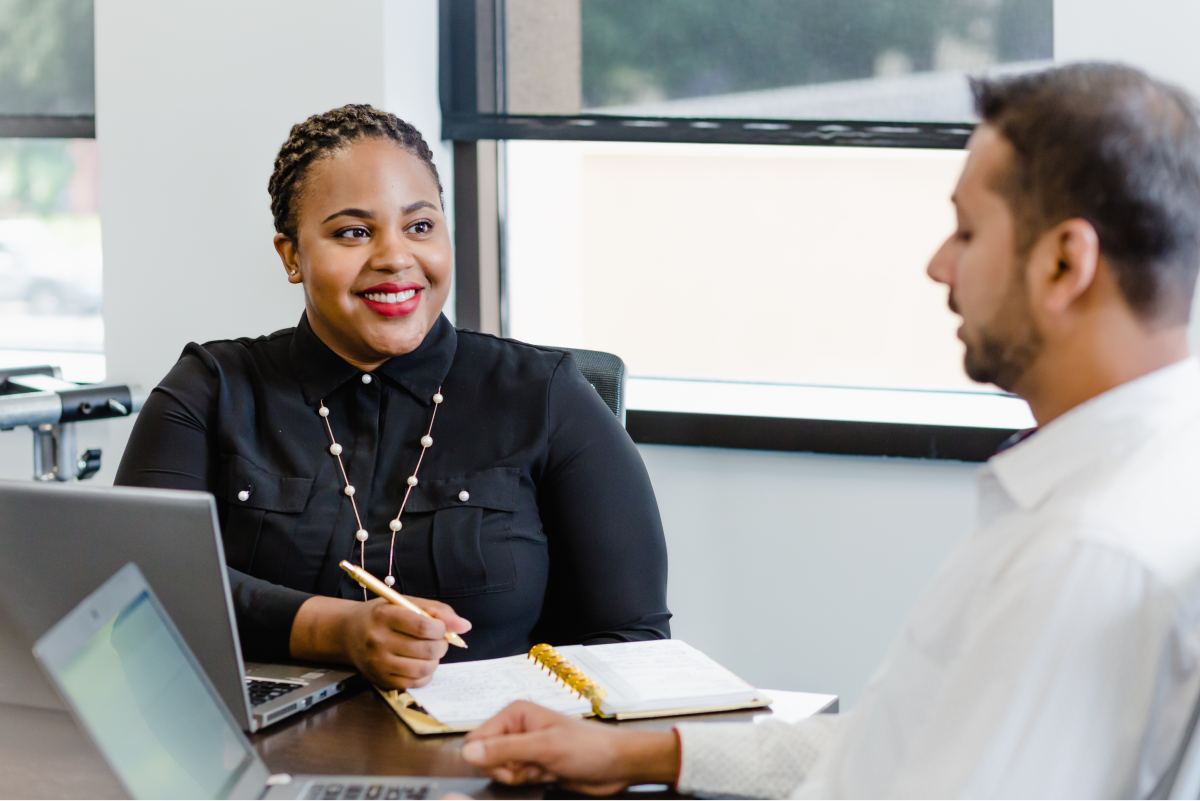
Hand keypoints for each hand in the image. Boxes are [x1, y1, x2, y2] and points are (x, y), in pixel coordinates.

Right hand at [290, 595, 470, 689]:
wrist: (349, 632)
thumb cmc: (382, 615)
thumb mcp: (406, 603)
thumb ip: (438, 611)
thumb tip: (465, 626)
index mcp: (385, 616)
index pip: (425, 626)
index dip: (441, 628)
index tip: (439, 627)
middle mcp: (378, 641)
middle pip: (427, 650)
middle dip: (441, 645)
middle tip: (436, 640)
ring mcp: (378, 663)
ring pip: (424, 668)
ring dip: (435, 660)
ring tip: (428, 651)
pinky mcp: (381, 680)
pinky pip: (415, 683)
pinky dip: (425, 674)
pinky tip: (419, 662)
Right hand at [460, 701, 678, 794]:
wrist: (616, 764)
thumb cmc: (587, 748)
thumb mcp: (544, 747)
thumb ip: (505, 749)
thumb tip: (467, 752)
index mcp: (515, 713)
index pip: (477, 739)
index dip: (488, 758)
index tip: (511, 765)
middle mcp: (516, 727)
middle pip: (485, 756)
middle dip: (505, 769)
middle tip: (531, 766)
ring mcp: (524, 746)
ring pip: (498, 769)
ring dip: (518, 776)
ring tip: (542, 768)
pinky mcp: (532, 763)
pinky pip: (513, 777)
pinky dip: (527, 780)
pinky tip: (546, 774)